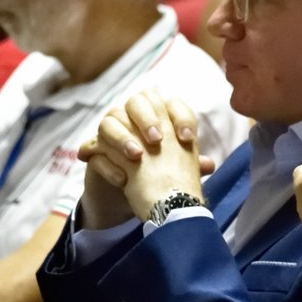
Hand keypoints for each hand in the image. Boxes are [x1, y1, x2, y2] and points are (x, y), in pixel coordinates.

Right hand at [77, 89, 215, 222]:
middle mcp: (132, 120)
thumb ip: (192, 165)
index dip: (180, 116)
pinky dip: (108, 164)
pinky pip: (93, 150)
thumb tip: (209, 164)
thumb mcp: (178, 172)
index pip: (169, 102)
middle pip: (135, 101)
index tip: (188, 140)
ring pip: (109, 121)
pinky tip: (122, 180)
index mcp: (158, 118)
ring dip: (123, 137)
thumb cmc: (160, 177)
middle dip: (147, 118)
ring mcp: (110, 135)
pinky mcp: (93, 154)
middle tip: (157, 140)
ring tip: (136, 157)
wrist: (134, 200)